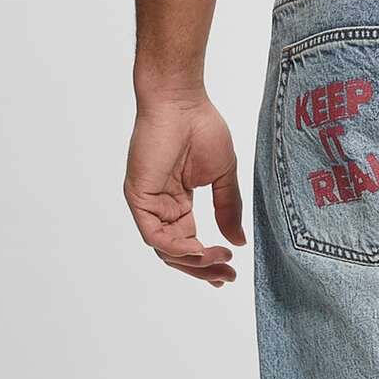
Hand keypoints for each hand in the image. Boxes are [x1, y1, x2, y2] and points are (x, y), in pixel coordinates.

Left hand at [124, 95, 244, 286]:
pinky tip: (200, 251)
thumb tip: (239, 241)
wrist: (182, 101)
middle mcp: (161, 207)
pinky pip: (155, 236)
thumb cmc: (201, 127)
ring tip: (219, 261)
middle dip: (203, 270)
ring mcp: (148, 204)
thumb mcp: (223, 177)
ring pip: (166, 250)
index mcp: (177, 203)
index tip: (229, 273)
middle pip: (177, 253)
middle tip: (226, 277)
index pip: (189, 244)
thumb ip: (229, 210)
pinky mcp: (139, 197)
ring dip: (193, 263)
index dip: (208, 263)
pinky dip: (177, 249)